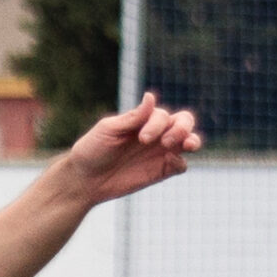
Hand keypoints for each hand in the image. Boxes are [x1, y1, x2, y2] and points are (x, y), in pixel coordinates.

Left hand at [64, 91, 201, 203]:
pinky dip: (181, 162)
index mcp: (142, 120)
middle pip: (184, 121)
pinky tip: (170, 161)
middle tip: (165, 141)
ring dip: (192, 140)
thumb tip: (151, 96)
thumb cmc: (92, 150)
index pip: (162, 114)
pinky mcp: (161, 172)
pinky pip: (181, 165)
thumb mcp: (109, 129)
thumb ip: (133, 117)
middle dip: (182, 127)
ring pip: (189, 140)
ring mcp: (160, 153)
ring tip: (187, 145)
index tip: (141, 139)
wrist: (84, 180)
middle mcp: (155, 134)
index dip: (157, 124)